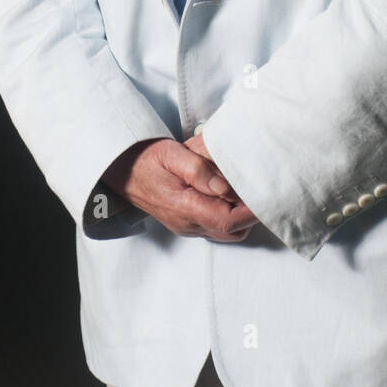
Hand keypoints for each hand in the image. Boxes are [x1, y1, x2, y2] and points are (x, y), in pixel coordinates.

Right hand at [102, 137, 258, 242]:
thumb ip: (198, 170)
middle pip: (232, 231)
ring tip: (246, 189)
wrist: (119, 169)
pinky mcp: (186, 222)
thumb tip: (225, 186)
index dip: (252, 211)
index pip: (229, 220)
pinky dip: (229, 214)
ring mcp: (186, 226)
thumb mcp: (171, 154)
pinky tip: (229, 194)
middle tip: (261, 189)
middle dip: (251, 214)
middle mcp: (187, 224)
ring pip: (226, 232)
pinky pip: (215, 226)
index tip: (266, 195)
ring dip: (241, 215)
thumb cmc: (145, 158)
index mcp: (185, 208)